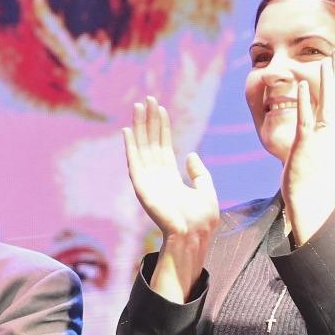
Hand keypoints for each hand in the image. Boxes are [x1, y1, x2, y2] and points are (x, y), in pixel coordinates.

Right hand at [122, 96, 219, 238]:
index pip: (163, 146)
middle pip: (150, 142)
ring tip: (138, 106)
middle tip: (147, 99)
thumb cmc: (201, 219)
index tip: (160, 108)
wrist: (194, 235)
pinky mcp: (142, 187)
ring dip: (139, 127)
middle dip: (149, 121)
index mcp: (170, 177)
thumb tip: (190, 155)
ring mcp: (148, 181)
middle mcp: (156, 176)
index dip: (161, 127)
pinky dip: (130, 147)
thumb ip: (199, 172)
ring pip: (142, 148)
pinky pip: (134, 163)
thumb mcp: (206, 189)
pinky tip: (128, 131)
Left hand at [281, 61, 334, 244]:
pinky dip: (303, 102)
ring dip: (326, 82)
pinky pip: (306, 121)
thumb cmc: (314, 183)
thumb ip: (322, 138)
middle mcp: (332, 135)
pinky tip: (300, 84)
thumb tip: (323, 128)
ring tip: (325, 60)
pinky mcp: (306, 147)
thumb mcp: (321, 155)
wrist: (312, 206)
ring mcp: (320, 140)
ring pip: (326, 106)